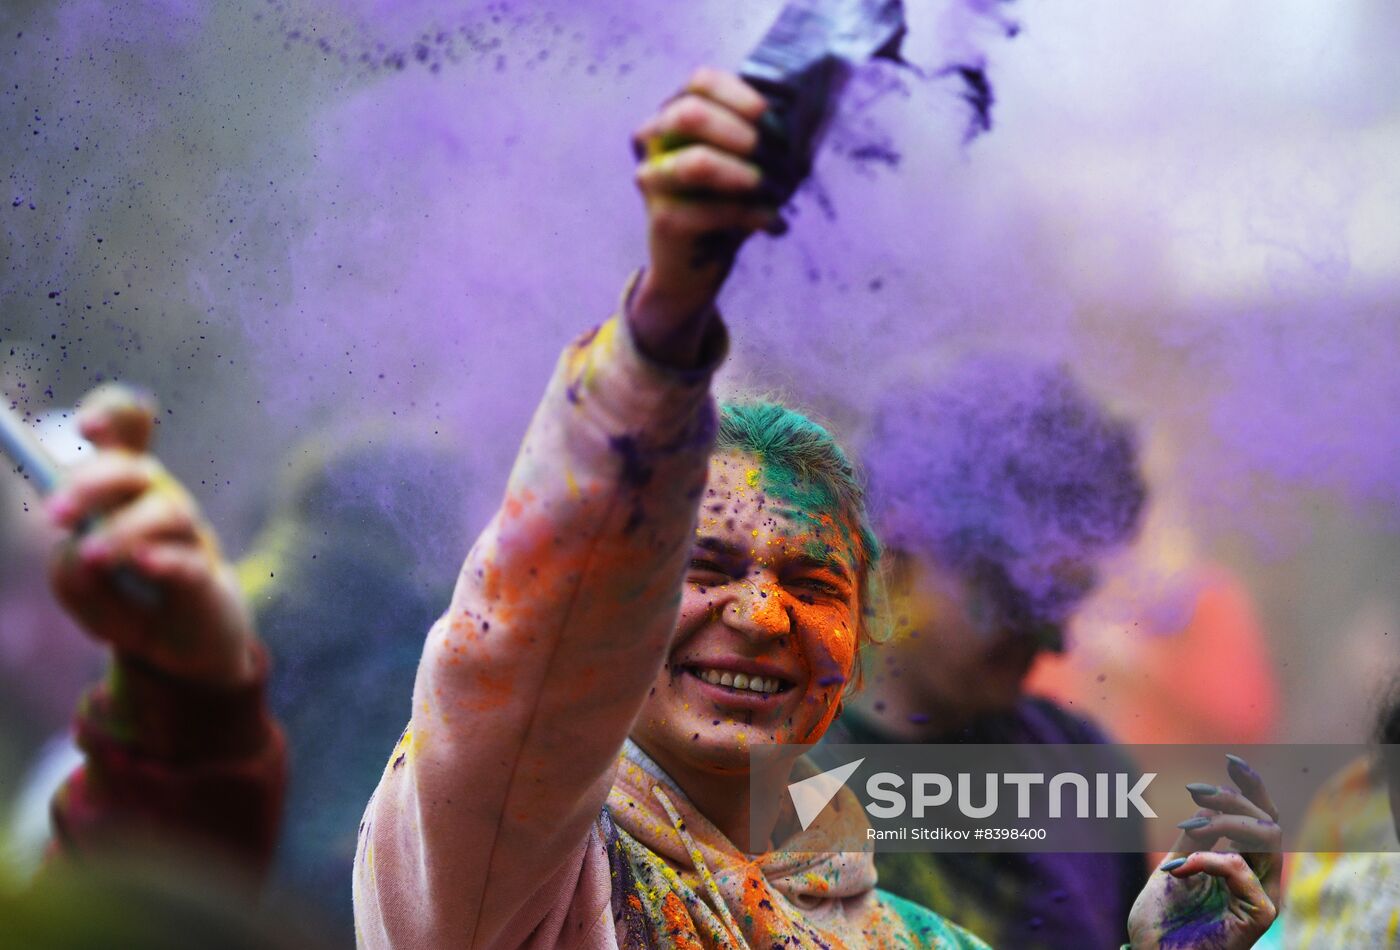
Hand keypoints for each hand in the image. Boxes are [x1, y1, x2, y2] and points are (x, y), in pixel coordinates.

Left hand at [45, 383, 257, 686]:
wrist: (178, 650)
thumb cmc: (125, 603)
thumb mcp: (78, 589)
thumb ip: (66, 570)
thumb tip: (80, 550)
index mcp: (124, 489)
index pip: (128, 431)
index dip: (113, 417)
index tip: (86, 427)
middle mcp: (160, 501)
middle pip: (136, 469)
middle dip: (93, 484)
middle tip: (57, 515)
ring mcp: (188, 537)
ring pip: (166, 512)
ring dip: (124, 530)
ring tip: (96, 556)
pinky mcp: (206, 579)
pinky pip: (189, 562)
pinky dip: (165, 559)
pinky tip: (144, 563)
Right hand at [628, 66, 775, 365]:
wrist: (692, 270)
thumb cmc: (723, 208)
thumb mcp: (743, 165)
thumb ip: (759, 140)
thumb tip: (797, 125)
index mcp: (673, 116)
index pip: (700, 82)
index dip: (739, 94)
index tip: (770, 117)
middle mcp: (653, 142)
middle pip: (690, 113)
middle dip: (741, 133)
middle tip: (773, 156)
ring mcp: (653, 180)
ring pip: (698, 162)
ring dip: (746, 176)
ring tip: (774, 191)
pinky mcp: (663, 219)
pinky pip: (713, 210)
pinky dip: (752, 215)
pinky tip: (774, 223)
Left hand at [1126, 755, 1280, 947]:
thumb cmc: (1162, 921)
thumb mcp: (1175, 865)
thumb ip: (1195, 837)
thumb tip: (1206, 803)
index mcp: (1244, 864)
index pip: (1260, 818)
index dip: (1251, 787)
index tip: (1231, 760)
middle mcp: (1260, 878)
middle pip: (1268, 821)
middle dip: (1233, 797)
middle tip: (1194, 791)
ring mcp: (1263, 896)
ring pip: (1266, 837)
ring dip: (1226, 820)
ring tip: (1189, 823)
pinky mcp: (1259, 914)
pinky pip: (1242, 869)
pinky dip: (1208, 858)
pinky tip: (1178, 868)